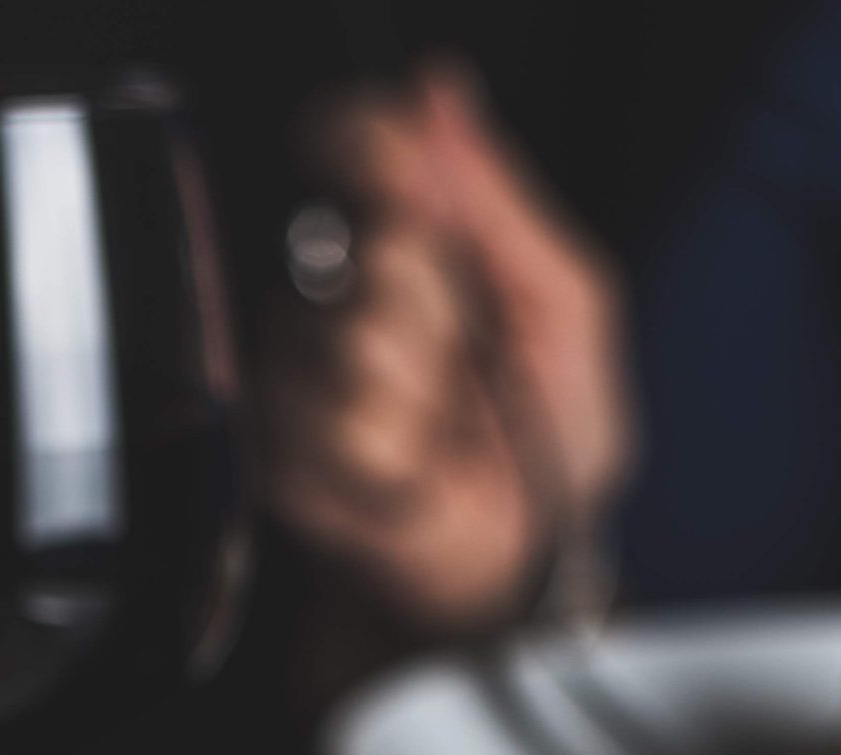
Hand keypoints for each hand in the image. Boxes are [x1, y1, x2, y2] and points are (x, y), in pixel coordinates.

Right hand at [257, 61, 630, 630]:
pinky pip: (325, 426)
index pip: (354, 148)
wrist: (519, 575)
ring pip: (344, 341)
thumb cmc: (553, 450)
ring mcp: (301, 384)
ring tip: (435, 438)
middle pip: (369, 248)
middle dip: (439, 307)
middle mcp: (344, 302)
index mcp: (412, 247)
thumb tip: (438, 92)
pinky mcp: (277, 461)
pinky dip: (382, 459)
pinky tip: (402, 480)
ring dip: (411, 396)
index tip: (389, 159)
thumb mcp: (562, 302)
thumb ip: (496, 197)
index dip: (369, 145)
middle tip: (468, 367)